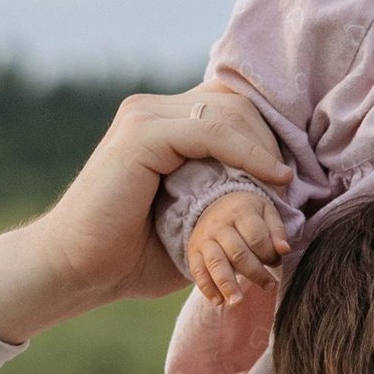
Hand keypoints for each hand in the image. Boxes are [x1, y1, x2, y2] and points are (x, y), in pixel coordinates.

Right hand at [0, 89, 288, 342]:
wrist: (77, 272)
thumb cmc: (134, 256)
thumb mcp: (194, 222)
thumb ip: (227, 197)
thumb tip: (285, 200)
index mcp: (163, 123)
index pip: (231, 105)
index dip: (268, 133)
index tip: (296, 173)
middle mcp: (152, 110)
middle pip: (235, 101)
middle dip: (271, 137)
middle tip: (294, 182)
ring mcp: (143, 118)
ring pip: (227, 110)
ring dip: (264, 147)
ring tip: (283, 185)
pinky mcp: (141, 135)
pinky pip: (210, 130)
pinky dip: (247, 152)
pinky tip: (270, 178)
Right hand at [187, 183, 289, 306]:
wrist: (216, 204)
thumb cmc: (248, 212)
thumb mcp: (266, 212)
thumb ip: (277, 231)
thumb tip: (284, 250)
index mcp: (240, 212)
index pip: (256, 238)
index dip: (269, 255)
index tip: (276, 262)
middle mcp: (219, 225)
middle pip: (238, 254)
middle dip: (255, 273)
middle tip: (269, 286)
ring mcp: (204, 239)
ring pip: (215, 264)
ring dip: (227, 285)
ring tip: (238, 302)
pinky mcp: (193, 252)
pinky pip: (198, 271)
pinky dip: (207, 288)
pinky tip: (218, 301)